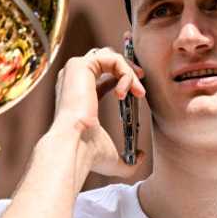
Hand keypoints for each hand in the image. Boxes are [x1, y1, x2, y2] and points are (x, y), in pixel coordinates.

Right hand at [51, 46, 145, 177]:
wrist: (75, 146)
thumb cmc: (88, 154)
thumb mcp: (113, 160)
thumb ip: (128, 161)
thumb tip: (141, 158)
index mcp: (78, 96)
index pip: (100, 74)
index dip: (121, 76)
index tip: (138, 89)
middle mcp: (73, 80)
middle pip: (105, 57)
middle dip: (128, 67)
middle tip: (142, 84)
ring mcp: (74, 70)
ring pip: (111, 57)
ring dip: (130, 73)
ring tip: (139, 93)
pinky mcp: (79, 65)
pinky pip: (112, 59)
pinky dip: (125, 73)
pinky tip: (126, 92)